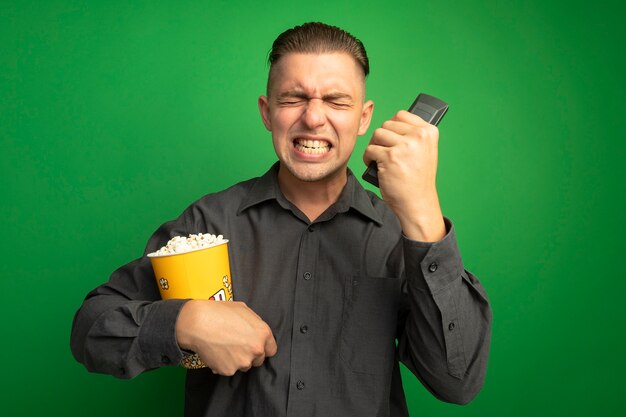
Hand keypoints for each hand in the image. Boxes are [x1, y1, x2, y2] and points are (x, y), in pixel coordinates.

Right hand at [175, 300, 277, 375]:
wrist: (198, 323)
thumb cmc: (219, 313)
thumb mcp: (243, 310)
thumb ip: (254, 323)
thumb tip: (255, 330)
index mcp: (263, 333)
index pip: (271, 349)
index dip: (263, 347)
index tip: (254, 345)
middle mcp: (256, 349)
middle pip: (258, 359)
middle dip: (250, 354)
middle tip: (236, 344)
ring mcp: (243, 361)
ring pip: (244, 365)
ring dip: (237, 360)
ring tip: (224, 346)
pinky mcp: (229, 370)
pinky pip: (229, 369)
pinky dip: (223, 364)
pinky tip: (216, 352)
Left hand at [363, 110, 444, 241]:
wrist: (417, 203)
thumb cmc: (418, 179)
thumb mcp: (425, 152)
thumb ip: (413, 135)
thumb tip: (394, 121)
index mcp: (429, 132)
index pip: (402, 114)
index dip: (392, 126)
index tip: (391, 138)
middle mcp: (419, 136)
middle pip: (387, 124)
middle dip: (381, 138)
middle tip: (384, 152)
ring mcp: (405, 146)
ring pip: (377, 134)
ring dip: (374, 146)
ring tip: (379, 159)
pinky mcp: (390, 157)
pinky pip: (370, 149)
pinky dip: (368, 158)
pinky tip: (375, 166)